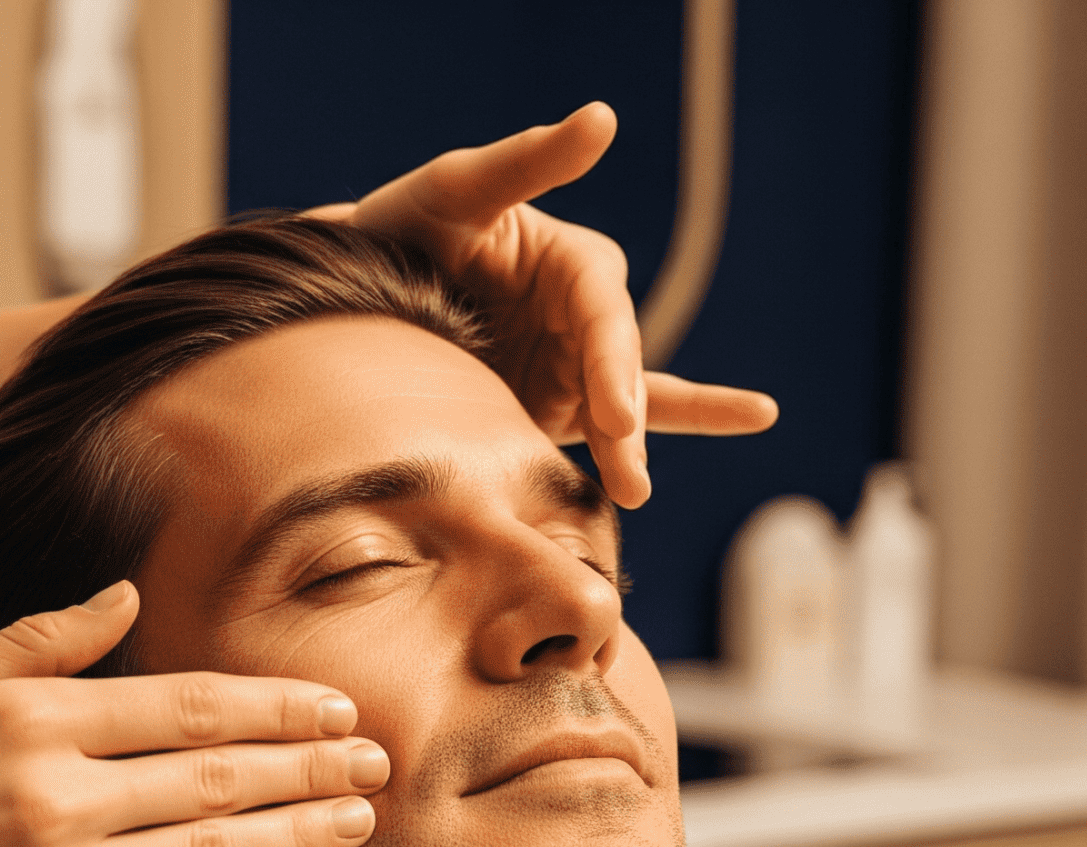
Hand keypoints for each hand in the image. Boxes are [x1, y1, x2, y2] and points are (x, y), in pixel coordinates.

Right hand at [0, 580, 384, 846]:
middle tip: (381, 761)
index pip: (191, 705)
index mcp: (29, 717)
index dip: (278, 704)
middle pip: (220, 777)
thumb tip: (124, 596)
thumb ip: (36, 640)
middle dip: (313, 765)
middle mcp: (55, 797)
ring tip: (360, 821)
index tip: (337, 706)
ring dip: (301, 835)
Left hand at [336, 102, 778, 507]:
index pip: (605, 314)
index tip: (615, 414)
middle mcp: (581, 314)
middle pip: (618, 370)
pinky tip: (738, 424)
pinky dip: (659, 435)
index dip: (612, 364)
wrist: (348, 291)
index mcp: (572, 263)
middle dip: (623, 420)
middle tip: (626, 471)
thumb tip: (602, 117)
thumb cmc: (404, 226)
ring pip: (620, 411)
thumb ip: (528, 161)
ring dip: (632, 449)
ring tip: (637, 489)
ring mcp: (569, 366)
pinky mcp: (549, 408)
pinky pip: (612, 431)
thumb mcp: (457, 187)